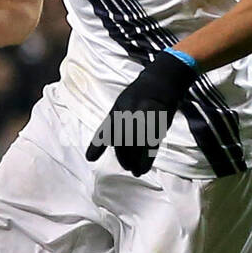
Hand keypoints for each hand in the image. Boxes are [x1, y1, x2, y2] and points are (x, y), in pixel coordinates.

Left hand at [85, 49, 197, 174]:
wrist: (161, 82)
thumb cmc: (139, 95)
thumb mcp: (122, 104)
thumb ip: (115, 123)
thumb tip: (110, 142)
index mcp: (118, 110)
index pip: (106, 131)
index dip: (98, 146)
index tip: (90, 158)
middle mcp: (129, 114)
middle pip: (122, 142)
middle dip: (123, 157)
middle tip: (125, 166)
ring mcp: (144, 119)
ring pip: (136, 146)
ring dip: (134, 161)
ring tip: (134, 170)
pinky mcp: (158, 124)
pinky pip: (150, 146)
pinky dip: (147, 159)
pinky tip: (143, 168)